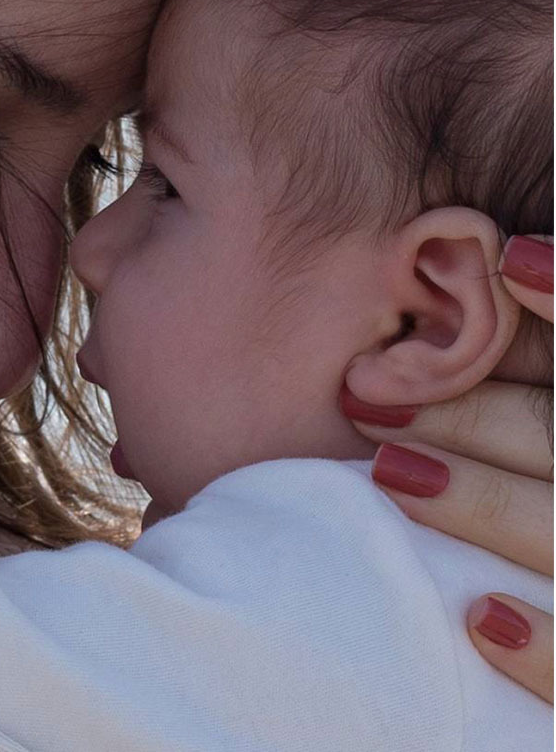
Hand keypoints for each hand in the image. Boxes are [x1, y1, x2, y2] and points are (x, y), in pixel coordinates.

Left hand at [344, 235, 552, 703]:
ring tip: (391, 472)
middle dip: (478, 415)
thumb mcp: (539, 425)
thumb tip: (496, 274)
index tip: (512, 257)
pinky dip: (549, 648)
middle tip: (369, 396)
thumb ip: (535, 371)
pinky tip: (480, 618)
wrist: (551, 586)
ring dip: (486, 501)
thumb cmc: (534, 478)